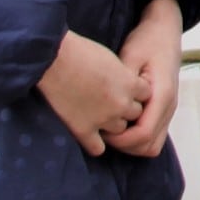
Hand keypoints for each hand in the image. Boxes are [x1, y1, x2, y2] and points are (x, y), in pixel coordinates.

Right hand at [38, 29, 147, 157]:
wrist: (53, 59)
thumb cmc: (80, 51)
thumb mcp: (110, 58)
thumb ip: (122, 74)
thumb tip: (124, 81)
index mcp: (130, 84)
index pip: (146, 95)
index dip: (135, 91)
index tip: (124, 87)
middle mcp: (121, 104)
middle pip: (135, 113)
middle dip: (125, 108)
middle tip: (109, 100)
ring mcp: (103, 119)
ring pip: (119, 130)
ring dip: (112, 124)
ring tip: (97, 114)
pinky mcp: (83, 130)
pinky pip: (98, 148)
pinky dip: (95, 143)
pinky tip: (89, 134)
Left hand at [110, 0, 185, 158]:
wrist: (165, 30)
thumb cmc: (147, 40)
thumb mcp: (131, 57)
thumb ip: (123, 84)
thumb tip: (110, 106)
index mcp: (162, 95)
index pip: (143, 134)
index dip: (120, 140)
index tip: (101, 131)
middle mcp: (169, 107)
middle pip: (148, 146)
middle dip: (124, 146)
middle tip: (103, 133)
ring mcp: (169, 110)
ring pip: (152, 145)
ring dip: (131, 144)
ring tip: (111, 130)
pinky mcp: (164, 109)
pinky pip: (153, 135)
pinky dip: (137, 138)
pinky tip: (121, 124)